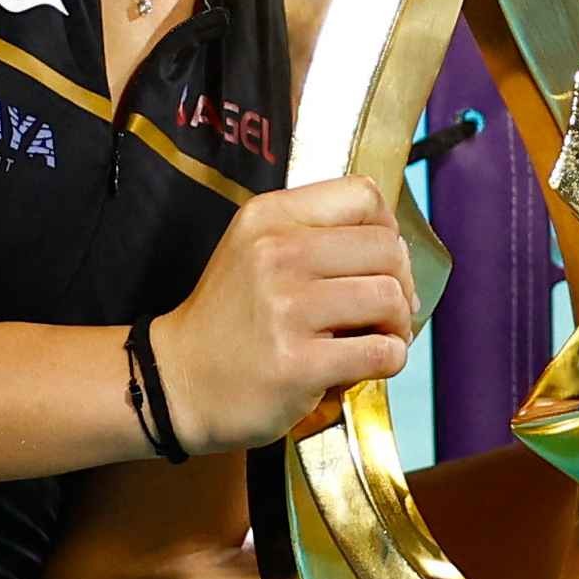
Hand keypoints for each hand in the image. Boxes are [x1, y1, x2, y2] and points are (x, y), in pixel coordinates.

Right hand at [150, 175, 416, 452]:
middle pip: (386, 248)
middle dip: (400, 282)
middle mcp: (276, 254)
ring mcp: (286, 309)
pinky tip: (366, 364)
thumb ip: (315, 234)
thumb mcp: (255, 250)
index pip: (362, 195)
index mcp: (269, 218)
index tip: (379, 260)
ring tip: (377, 338)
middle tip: (385, 310)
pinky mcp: (299, 363)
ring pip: (390, 299)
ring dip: (398, 325)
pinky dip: (389, 361)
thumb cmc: (230, 320)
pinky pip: (382, 352)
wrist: (179, 383)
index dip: (387, 228)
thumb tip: (397, 249)